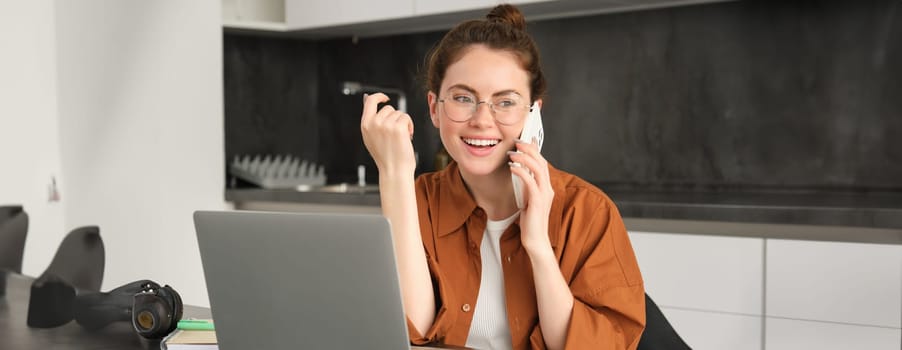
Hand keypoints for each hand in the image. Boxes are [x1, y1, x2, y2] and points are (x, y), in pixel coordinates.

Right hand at [360, 93, 416, 176]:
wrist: (394, 171)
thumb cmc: (386, 157)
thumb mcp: (372, 138)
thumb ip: (371, 120)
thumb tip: (368, 99)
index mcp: (365, 125)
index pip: (370, 101)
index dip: (379, 96)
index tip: (385, 98)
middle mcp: (374, 123)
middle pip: (388, 108)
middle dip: (395, 118)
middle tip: (397, 134)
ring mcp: (385, 125)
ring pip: (399, 113)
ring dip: (403, 123)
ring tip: (401, 138)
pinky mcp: (398, 127)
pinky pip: (406, 118)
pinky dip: (409, 126)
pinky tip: (407, 138)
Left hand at [508, 137, 554, 255]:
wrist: (535, 241)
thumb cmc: (531, 223)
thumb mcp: (528, 200)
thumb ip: (527, 187)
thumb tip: (521, 173)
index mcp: (546, 188)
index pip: (543, 163)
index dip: (535, 150)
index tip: (525, 140)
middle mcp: (548, 189)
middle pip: (541, 162)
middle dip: (529, 149)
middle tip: (517, 142)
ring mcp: (544, 195)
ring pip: (537, 169)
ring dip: (524, 158)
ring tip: (512, 154)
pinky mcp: (538, 201)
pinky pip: (530, 181)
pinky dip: (521, 172)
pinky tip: (512, 168)